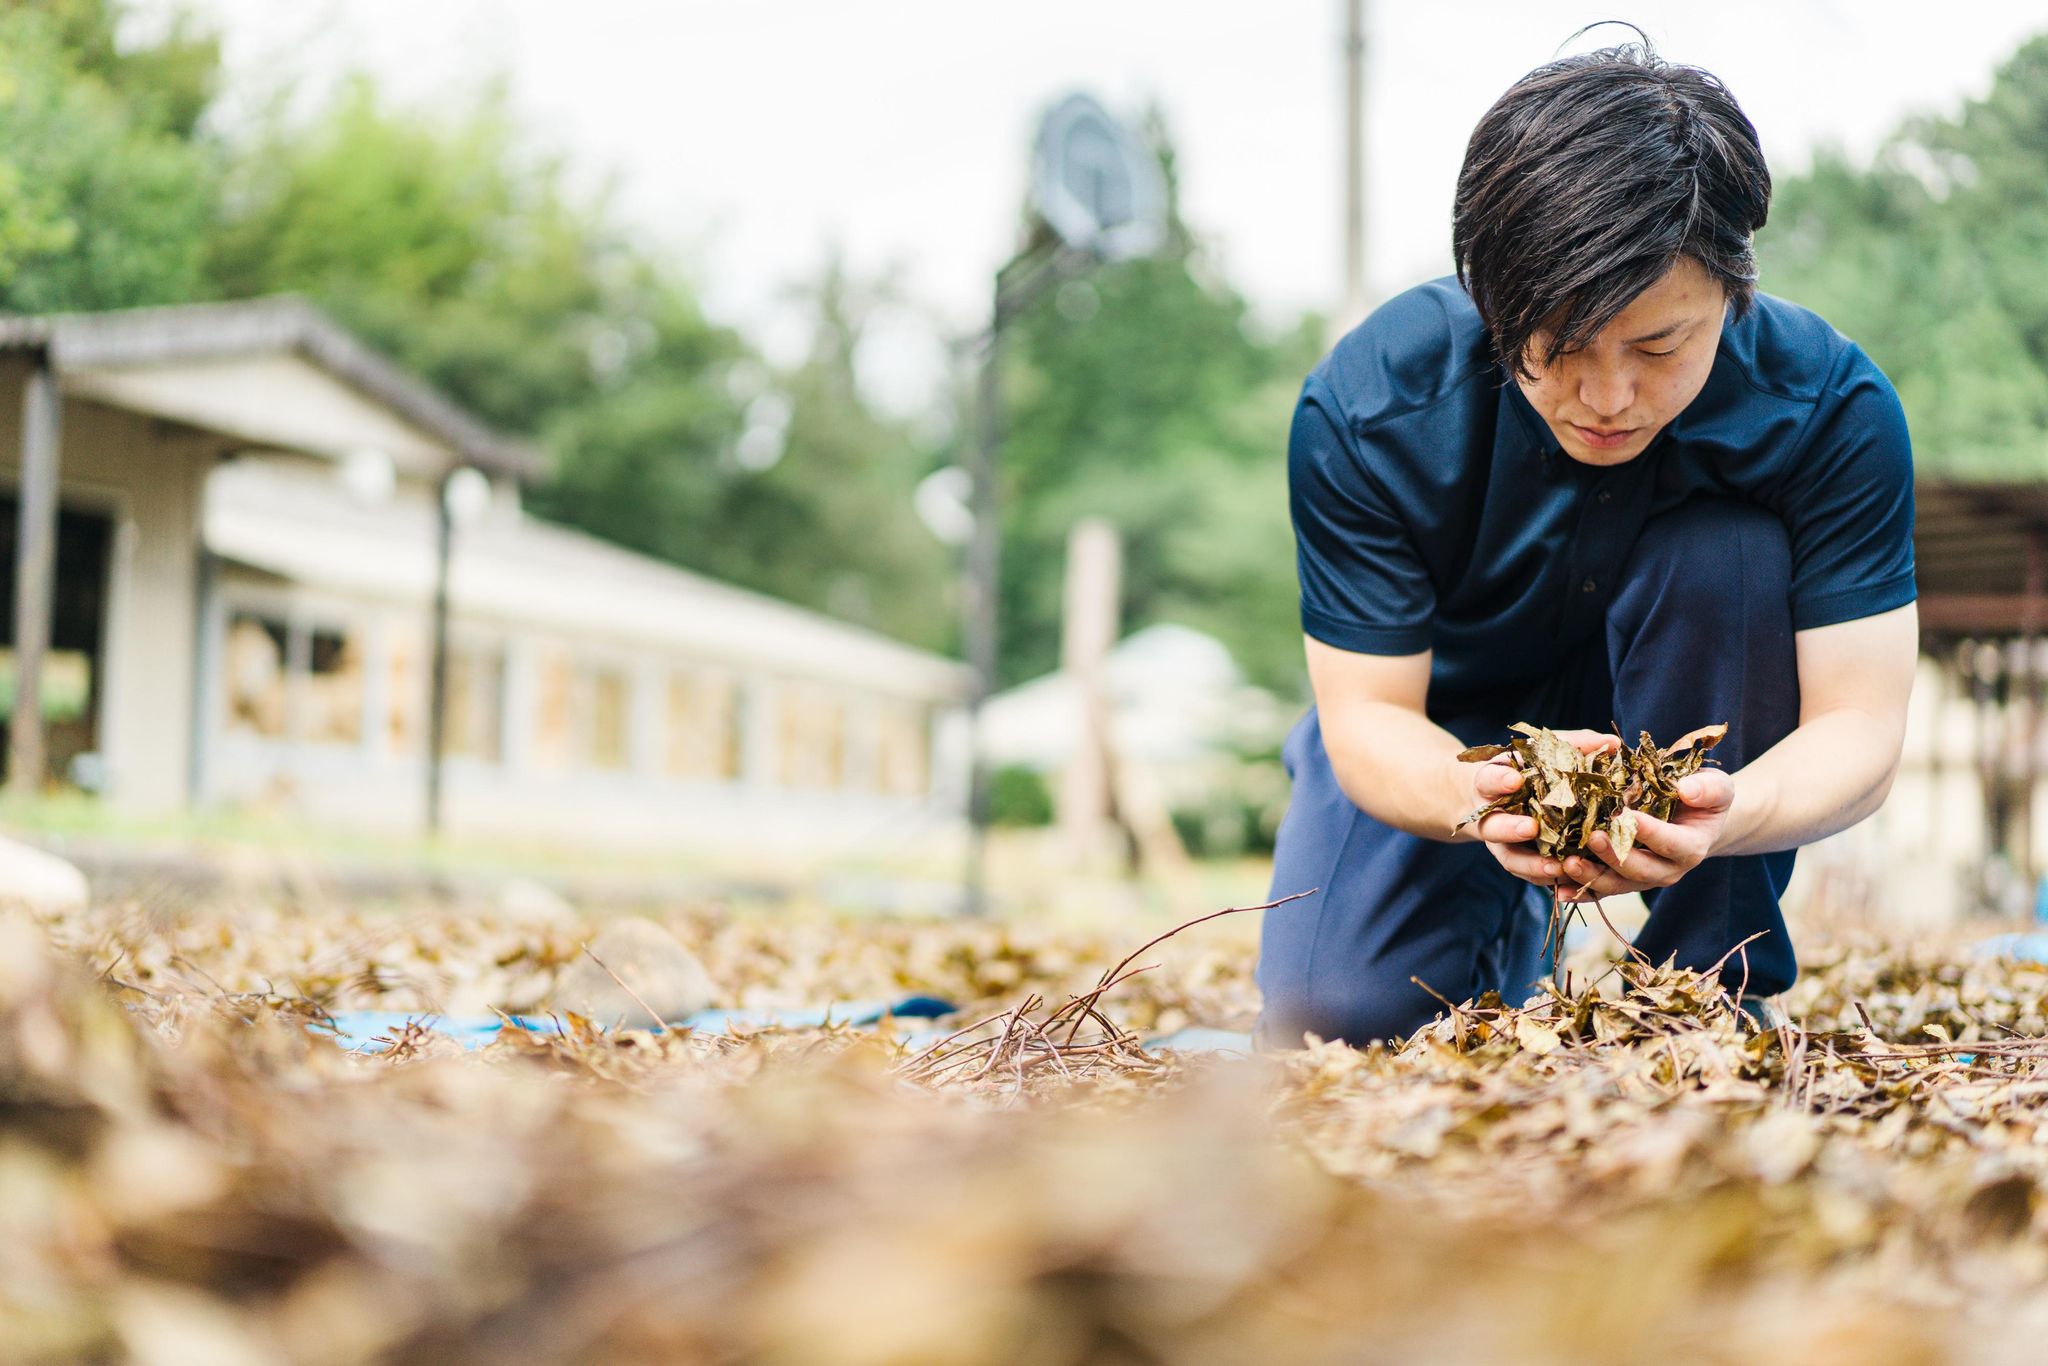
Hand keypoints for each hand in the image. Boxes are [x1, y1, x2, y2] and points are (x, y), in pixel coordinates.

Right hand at [1467, 730, 1622, 888]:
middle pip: (1493, 826)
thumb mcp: (1544, 752)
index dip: (1499, 781)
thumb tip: (1614, 743)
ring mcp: (1502, 843)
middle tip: (1530, 828)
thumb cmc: (1527, 769)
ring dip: (1531, 866)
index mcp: (1493, 784)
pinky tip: (1572, 883)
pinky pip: (1529, 877)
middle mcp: (1492, 816)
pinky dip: (1549, 882)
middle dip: (1509, 828)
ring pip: (1511, 859)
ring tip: (1556, 868)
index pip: (1489, 780)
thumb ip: (1575, 746)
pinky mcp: (1518, 862)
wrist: (1496, 799)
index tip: (1514, 780)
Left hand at [1557, 769, 1734, 902]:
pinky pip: (1599, 891)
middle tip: (1594, 837)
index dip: (1650, 833)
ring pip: (1615, 885)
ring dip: (1590, 877)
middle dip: (1615, 856)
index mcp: (1690, 847)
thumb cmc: (1702, 797)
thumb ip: (1708, 789)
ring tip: (1567, 863)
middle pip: (1639, 870)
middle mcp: (1666, 870)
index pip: (1670, 844)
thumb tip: (1688, 790)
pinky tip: (1557, 889)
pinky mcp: (1620, 880)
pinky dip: (1578, 892)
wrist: (1691, 819)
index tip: (1628, 816)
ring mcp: (1641, 878)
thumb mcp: (1716, 788)